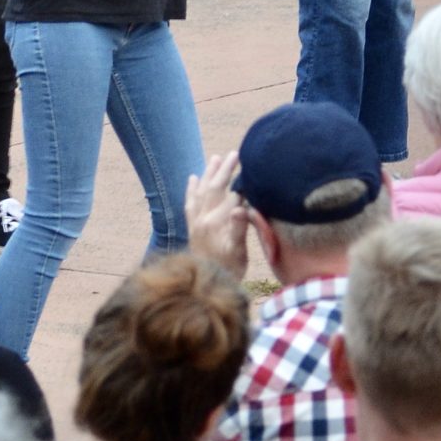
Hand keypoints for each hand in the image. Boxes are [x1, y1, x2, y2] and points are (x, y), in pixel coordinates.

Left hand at [184, 151, 250, 276]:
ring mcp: (195, 222)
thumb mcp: (238, 253)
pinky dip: (191, 189)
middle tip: (234, 154)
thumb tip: (242, 207)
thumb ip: (239, 229)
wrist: (205, 286)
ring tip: (215, 158)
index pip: (231, 196)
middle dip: (225, 170)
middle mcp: (202, 219)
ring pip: (201, 191)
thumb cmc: (228, 271)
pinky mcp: (191, 227)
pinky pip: (189, 202)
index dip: (242, 182)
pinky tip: (192, 178)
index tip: (250, 166)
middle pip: (215, 188)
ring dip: (208, 174)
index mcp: (216, 223)